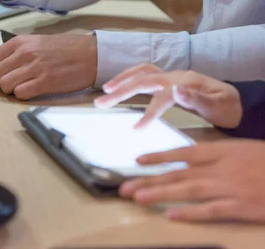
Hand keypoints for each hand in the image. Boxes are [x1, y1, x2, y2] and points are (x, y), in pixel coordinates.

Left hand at [0, 34, 97, 99]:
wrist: (91, 55)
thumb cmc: (65, 49)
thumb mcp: (36, 42)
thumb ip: (17, 51)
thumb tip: (0, 65)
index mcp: (20, 42)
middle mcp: (24, 53)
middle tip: (10, 84)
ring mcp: (34, 67)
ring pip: (5, 85)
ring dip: (11, 90)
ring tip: (23, 87)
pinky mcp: (45, 82)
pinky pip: (21, 94)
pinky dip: (23, 95)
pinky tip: (32, 90)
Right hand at [94, 64, 241, 128]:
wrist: (235, 101)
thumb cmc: (227, 107)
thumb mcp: (219, 106)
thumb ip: (198, 98)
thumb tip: (177, 90)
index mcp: (186, 83)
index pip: (162, 95)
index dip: (149, 111)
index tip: (136, 128)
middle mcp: (175, 76)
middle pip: (143, 80)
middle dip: (121, 90)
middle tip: (100, 103)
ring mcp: (170, 77)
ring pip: (141, 73)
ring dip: (121, 80)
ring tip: (104, 92)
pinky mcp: (167, 81)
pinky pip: (144, 74)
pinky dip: (128, 77)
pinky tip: (118, 86)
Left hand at [119, 140, 264, 222]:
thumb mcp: (243, 151)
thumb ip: (218, 156)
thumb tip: (191, 161)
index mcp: (222, 150)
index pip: (183, 153)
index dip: (158, 157)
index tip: (137, 161)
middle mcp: (221, 167)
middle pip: (178, 173)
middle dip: (149, 180)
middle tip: (124, 187)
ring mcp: (230, 187)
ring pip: (188, 190)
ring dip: (160, 194)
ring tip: (138, 198)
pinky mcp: (241, 206)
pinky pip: (210, 211)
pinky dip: (190, 213)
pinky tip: (171, 216)